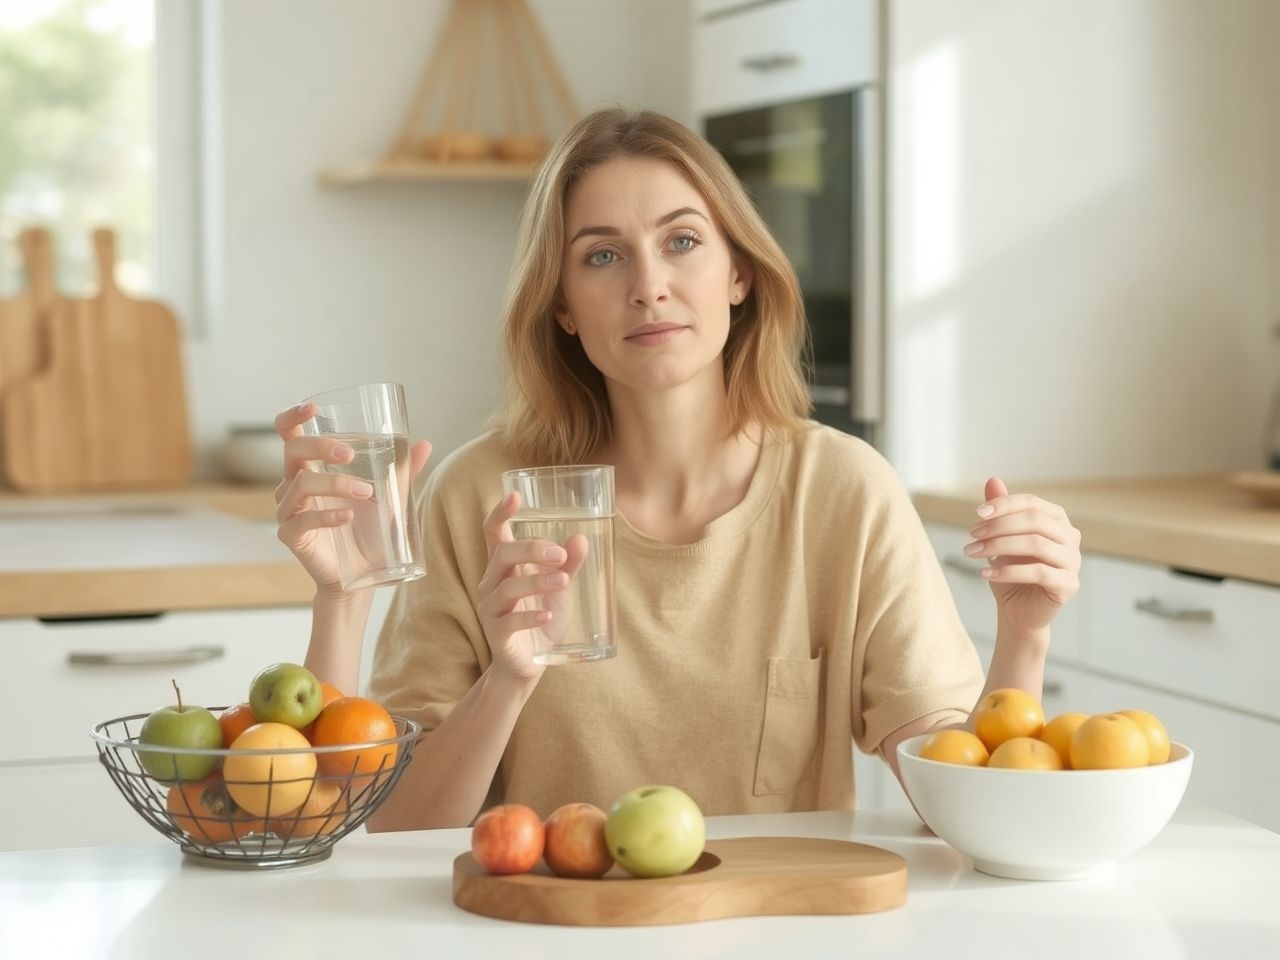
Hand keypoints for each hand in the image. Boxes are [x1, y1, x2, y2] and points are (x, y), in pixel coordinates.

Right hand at [273, 401, 431, 595]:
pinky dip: (326, 515)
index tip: (312, 408)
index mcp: (310, 469)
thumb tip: (425, 444)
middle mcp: (293, 486)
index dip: (292, 416)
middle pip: (293, 450)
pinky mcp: (292, 536)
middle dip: (321, 445)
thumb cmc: (371, 532)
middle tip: (350, 454)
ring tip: (367, 493)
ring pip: (300, 483)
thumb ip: (403, 471)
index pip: (289, 434)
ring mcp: (289, 511)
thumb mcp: (390, 497)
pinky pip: (301, 520)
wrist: (365, 576)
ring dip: (336, 483)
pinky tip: (347, 517)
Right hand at [476, 492, 588, 684]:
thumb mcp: (558, 588)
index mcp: (503, 566)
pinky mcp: (497, 634)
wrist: (529, 664)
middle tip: (559, 554)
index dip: (500, 513)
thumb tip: (581, 539)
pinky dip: (530, 616)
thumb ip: (568, 564)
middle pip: (502, 554)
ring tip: (563, 581)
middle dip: (531, 549)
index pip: (493, 533)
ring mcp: (491, 609)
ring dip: (537, 581)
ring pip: (507, 587)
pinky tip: (548, 614)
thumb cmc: (540, 617)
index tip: (514, 496)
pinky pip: (510, 622)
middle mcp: (491, 583)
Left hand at [967, 477, 1081, 640]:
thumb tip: (992, 479)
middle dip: (998, 526)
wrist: (1018, 610)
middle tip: (971, 535)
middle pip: (1034, 521)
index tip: (976, 514)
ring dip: (998, 546)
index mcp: (1057, 520)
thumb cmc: (1012, 570)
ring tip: (972, 553)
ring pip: (1036, 544)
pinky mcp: (1068, 585)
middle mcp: (1070, 537)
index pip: (1031, 503)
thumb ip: (1000, 511)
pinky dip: (1008, 571)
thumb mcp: (1000, 538)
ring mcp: (1073, 561)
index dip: (1004, 505)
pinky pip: (1038, 572)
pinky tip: (984, 574)